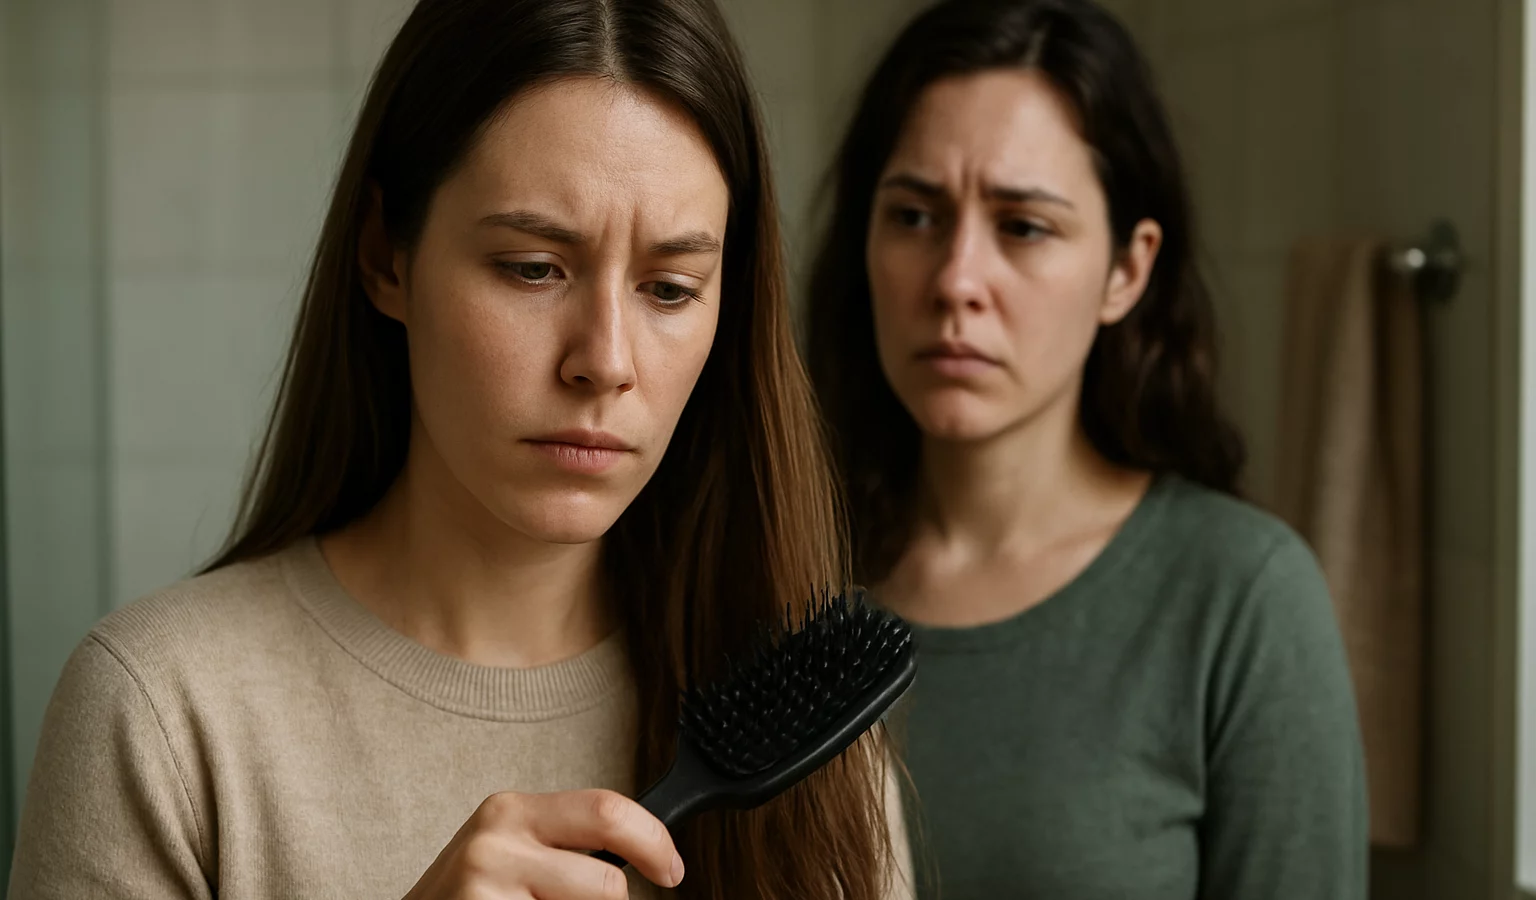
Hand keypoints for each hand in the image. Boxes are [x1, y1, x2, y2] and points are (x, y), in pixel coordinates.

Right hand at [403, 789, 683, 898]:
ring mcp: (485, 890)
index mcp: (512, 810)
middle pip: (606, 883)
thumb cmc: (469, 896)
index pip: (608, 810)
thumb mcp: (511, 848)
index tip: (672, 869)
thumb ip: (566, 842)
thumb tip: (649, 848)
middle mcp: (496, 843)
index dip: (654, 842)